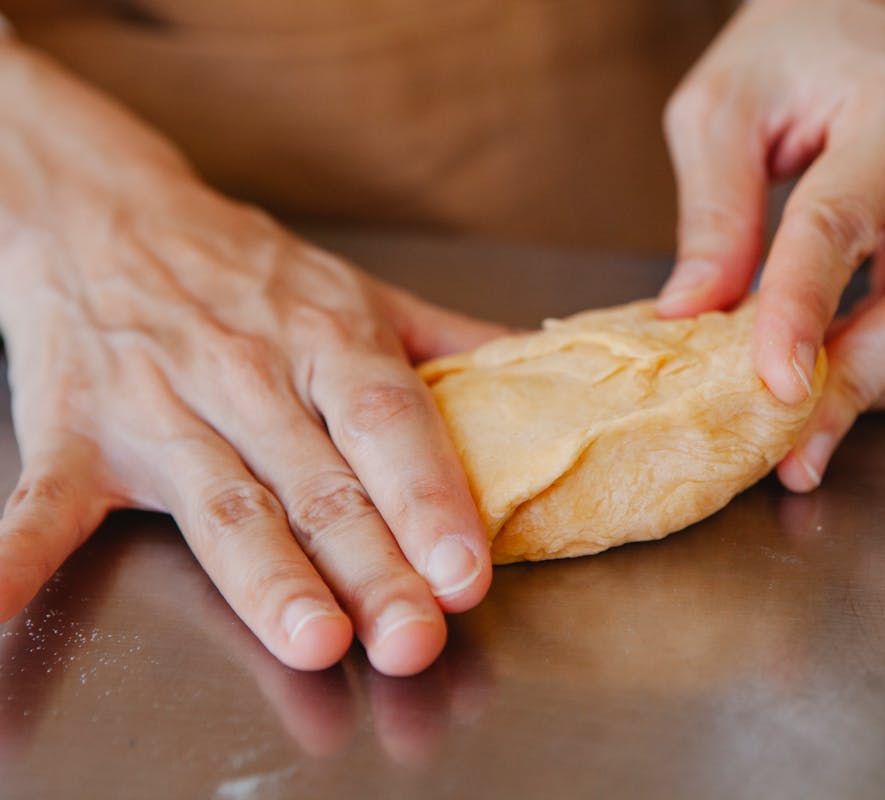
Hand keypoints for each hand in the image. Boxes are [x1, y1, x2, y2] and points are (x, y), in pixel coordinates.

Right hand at [0, 41, 502, 674]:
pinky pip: (39, 504)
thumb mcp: (359, 289)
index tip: (466, 569)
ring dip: (265, 577)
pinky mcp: (72, 434)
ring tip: (310, 639)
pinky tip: (0, 615)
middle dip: (371, 566)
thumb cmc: (248, 268)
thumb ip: (452, 338)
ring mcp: (157, 408)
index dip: (430, 497)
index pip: (387, 424)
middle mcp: (248, 376)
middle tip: (413, 634)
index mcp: (326, 339)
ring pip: (222, 505)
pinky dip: (15, 560)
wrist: (106, 208)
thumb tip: (548, 368)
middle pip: (319, 484)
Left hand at [656, 0, 884, 488]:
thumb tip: (695, 315)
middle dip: (856, 385)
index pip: (841, 225)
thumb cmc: (796, 53)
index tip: (770, 386)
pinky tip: (836, 365)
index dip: (800, 312)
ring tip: (799, 403)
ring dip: (873, 388)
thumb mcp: (723, 109)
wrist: (874, 23)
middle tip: (786, 445)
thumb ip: (712, 212)